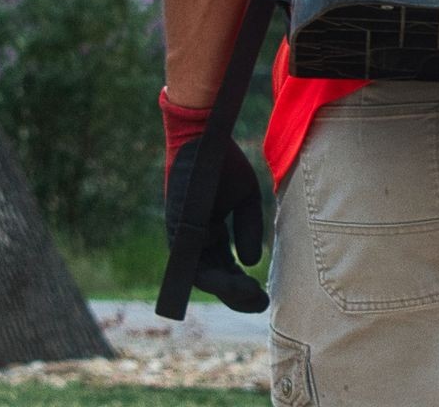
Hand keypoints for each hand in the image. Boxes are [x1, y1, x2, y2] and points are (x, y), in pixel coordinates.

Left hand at [161, 90, 268, 312]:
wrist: (203, 135)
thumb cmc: (224, 164)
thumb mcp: (245, 198)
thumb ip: (248, 229)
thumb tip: (250, 264)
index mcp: (211, 236)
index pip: (225, 271)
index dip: (242, 287)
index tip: (263, 297)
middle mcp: (195, 240)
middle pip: (213, 278)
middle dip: (236, 295)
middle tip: (260, 304)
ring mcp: (183, 235)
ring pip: (201, 275)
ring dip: (226, 289)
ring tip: (252, 295)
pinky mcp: (175, 226)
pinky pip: (189, 257)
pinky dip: (210, 269)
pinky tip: (234, 273)